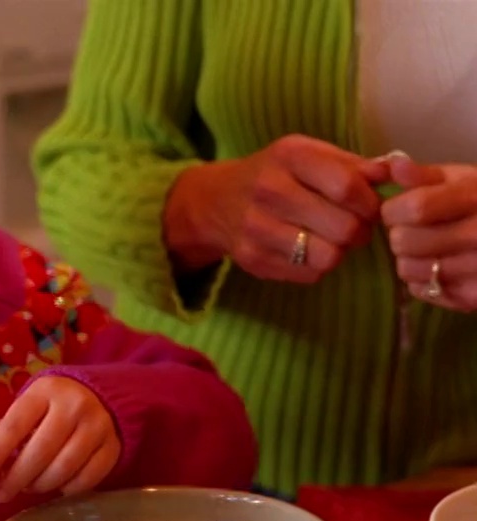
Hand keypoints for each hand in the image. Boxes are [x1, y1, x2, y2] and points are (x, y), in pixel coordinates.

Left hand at [0, 376, 119, 503]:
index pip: (15, 425)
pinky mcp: (112, 447)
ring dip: (40, 485)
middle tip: (1, 494)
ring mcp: (97, 426)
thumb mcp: (23, 409)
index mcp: (45, 391)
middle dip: (17, 478)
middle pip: (41, 450)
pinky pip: (88, 478)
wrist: (101, 397)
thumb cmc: (51, 406)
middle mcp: (74, 405)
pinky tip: (56, 487)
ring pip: (65, 467)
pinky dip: (68, 489)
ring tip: (27, 487)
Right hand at [166, 134, 388, 281]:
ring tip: (331, 239)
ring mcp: (257, 227)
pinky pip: (308, 273)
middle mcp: (269, 190)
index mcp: (289, 157)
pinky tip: (306, 248)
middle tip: (352, 226)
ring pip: (329, 256)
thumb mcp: (308, 155)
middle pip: (345, 228)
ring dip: (339, 251)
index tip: (370, 207)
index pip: (348, 187)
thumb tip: (395, 174)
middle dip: (359, 231)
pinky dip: (316, 265)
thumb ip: (352, 165)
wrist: (215, 201)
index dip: (371, 203)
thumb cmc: (275, 174)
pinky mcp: (253, 259)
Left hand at [381, 155, 476, 311]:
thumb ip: (424, 175)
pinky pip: (423, 290)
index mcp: (476, 198)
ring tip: (425, 249)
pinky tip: (437, 267)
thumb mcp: (462, 179)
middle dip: (399, 234)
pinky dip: (422, 280)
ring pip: (408, 269)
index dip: (393, 210)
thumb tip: (392, 166)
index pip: (415, 208)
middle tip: (413, 231)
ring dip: (407, 259)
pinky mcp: (475, 296)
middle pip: (406, 242)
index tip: (396, 210)